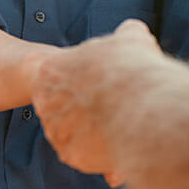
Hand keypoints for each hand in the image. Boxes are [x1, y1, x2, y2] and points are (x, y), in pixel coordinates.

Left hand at [32, 20, 164, 185]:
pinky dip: (102, 148)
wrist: (142, 107)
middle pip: (66, 102)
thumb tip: (133, 34)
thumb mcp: (132, 39)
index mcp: (51, 70)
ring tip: (126, 120)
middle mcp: (46, 102)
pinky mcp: (70, 154)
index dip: (87, 74)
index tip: (106, 78)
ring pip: (75, 129)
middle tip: (119, 101)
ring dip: (96, 127)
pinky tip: (123, 137)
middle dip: (90, 103)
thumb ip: (125, 36)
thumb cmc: (134, 69)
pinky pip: (85, 152)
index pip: (59, 71)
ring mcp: (56, 130)